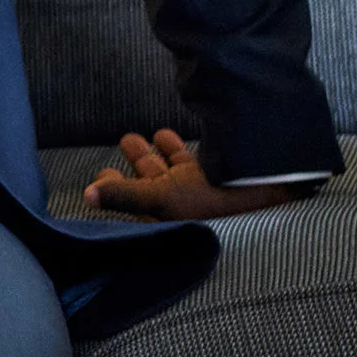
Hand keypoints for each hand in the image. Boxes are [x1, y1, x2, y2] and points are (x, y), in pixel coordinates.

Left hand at [83, 127, 309, 219]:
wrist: (270, 188)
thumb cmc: (216, 201)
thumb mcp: (162, 199)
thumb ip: (124, 196)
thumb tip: (86, 196)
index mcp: (167, 221)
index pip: (133, 208)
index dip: (115, 193)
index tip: (101, 174)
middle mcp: (182, 207)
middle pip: (150, 185)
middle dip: (135, 166)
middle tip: (124, 144)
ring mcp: (199, 189)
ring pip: (169, 169)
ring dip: (153, 153)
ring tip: (140, 136)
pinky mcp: (215, 173)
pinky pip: (190, 160)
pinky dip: (176, 147)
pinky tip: (166, 136)